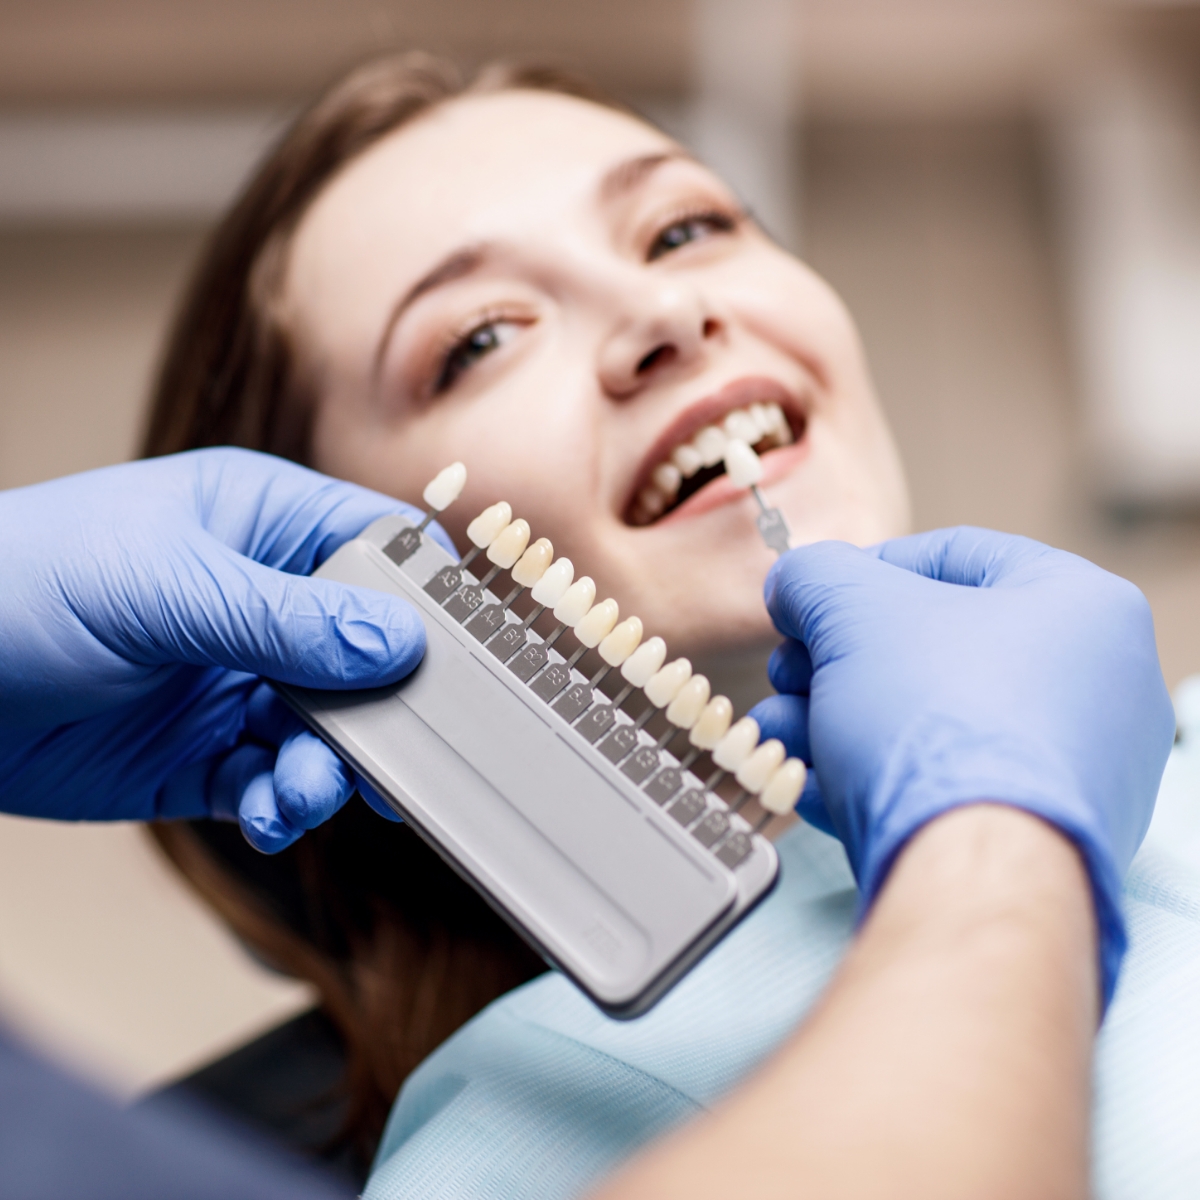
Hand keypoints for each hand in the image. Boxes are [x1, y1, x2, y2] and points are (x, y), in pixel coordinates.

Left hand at [0, 448, 446, 851]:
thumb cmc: (22, 581)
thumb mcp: (166, 587)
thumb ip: (287, 620)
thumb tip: (400, 644)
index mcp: (263, 526)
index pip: (378, 549)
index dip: (424, 598)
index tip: (456, 658)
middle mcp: (261, 604)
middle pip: (367, 656)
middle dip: (384, 707)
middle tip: (398, 753)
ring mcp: (233, 683)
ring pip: (326, 731)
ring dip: (331, 767)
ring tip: (308, 789)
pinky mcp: (201, 755)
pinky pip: (271, 783)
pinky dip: (284, 803)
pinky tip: (273, 811)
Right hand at [749, 527, 1173, 1003]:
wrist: (972, 872)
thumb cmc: (940, 721)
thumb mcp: (852, 609)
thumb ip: (814, 575)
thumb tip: (794, 582)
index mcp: (1080, 607)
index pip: (958, 557)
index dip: (865, 568)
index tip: (812, 597)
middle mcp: (1091, 687)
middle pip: (932, 647)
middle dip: (835, 660)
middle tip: (789, 671)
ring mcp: (1067, 770)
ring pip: (927, 723)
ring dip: (834, 720)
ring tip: (777, 730)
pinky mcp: (1035, 838)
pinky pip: (941, 786)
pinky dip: (870, 775)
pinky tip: (806, 779)